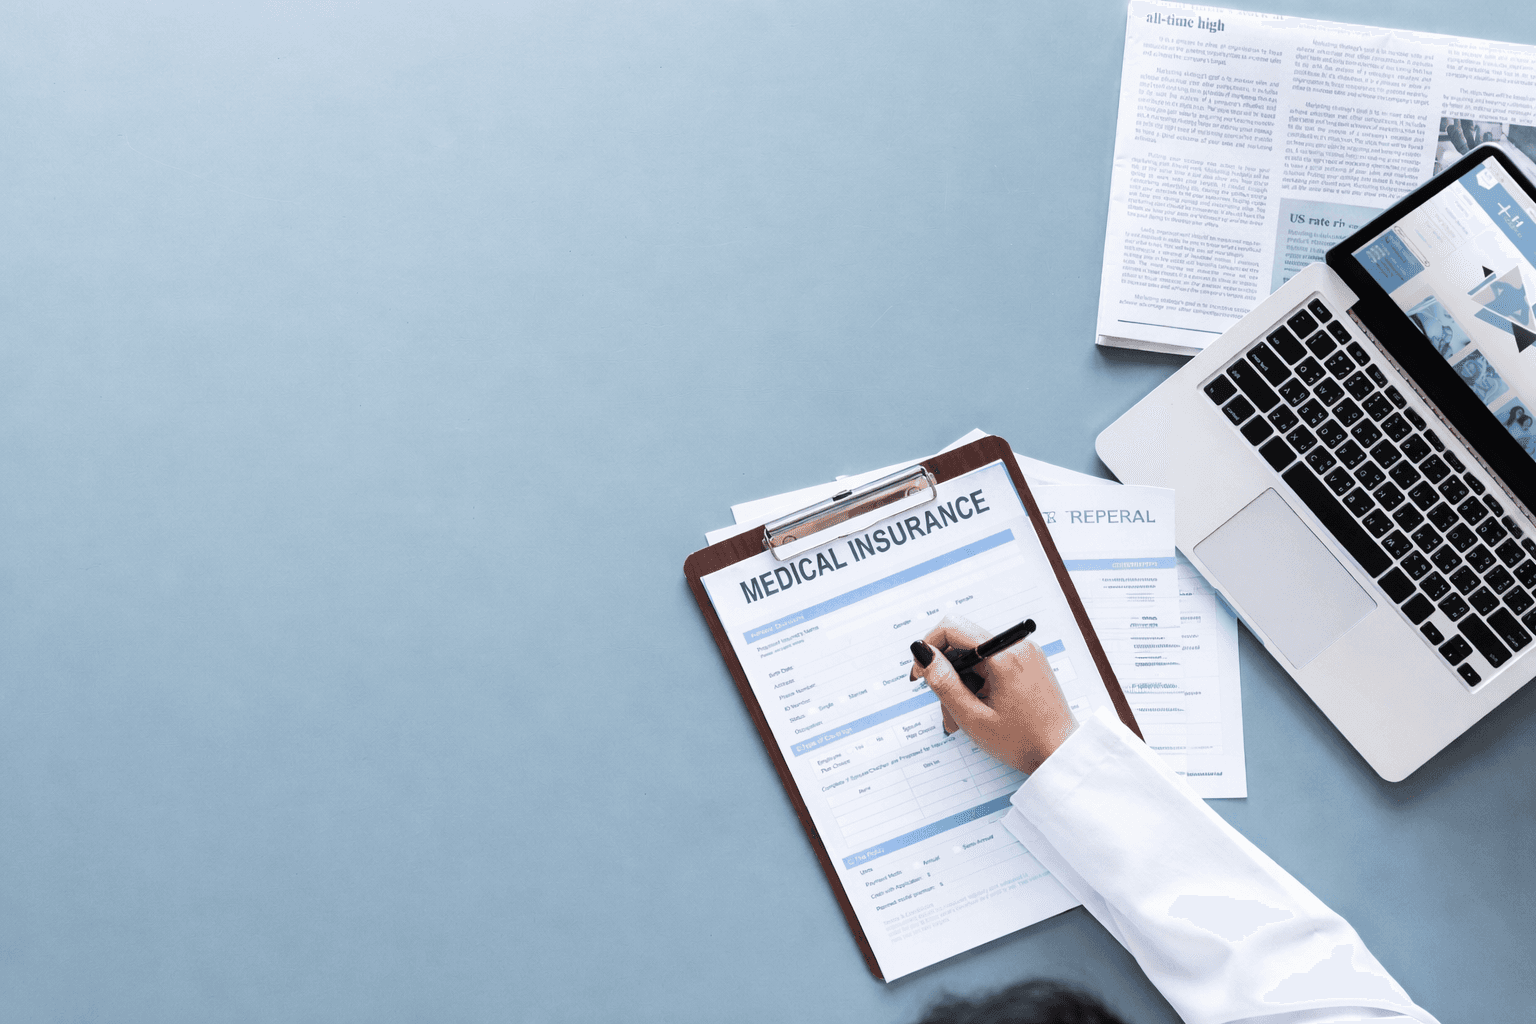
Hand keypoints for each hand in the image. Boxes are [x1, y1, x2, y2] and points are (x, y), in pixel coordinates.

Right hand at [909, 615, 1076, 773]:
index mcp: (1005, 655)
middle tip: (944, 708)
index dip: (929, 647)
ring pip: (976, 658)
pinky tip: (978, 710)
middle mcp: (1018, 645)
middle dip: (947, 675)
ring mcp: (1025, 653)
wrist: (1061, 754)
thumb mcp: (973, 717)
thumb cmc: (1023, 742)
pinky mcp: (1028, 663)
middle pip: (964, 645)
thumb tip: (922, 653)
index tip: (921, 674)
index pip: (953, 627)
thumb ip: (944, 683)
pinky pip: (992, 664)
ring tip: (961, 719)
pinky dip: (979, 684)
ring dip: (962, 685)